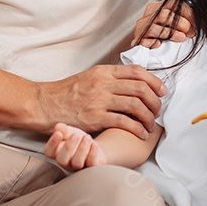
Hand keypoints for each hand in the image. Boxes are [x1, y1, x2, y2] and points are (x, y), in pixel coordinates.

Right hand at [36, 64, 165, 137]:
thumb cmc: (66, 93)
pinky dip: (137, 128)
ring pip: (136, 105)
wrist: (44, 104)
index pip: (137, 71)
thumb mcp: (89, 77)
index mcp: (104, 71)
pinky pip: (124, 122)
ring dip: (148, 116)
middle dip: (155, 101)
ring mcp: (99, 100)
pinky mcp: (95, 117)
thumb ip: (110, 78)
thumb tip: (133, 83)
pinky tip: (140, 133)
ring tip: (150, 124)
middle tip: (158, 110)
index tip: (162, 91)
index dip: (154, 81)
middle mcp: (104, 83)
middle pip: (140, 88)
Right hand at [44, 122, 107, 170]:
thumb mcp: (70, 132)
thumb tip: (58, 126)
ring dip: (82, 149)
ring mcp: (78, 166)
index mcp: (57, 153)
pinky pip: (91, 163)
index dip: (52, 143)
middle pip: (62, 160)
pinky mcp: (91, 167)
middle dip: (68, 147)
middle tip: (75, 135)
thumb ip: (64, 130)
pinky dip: (93, 153)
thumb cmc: (78, 140)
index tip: (58, 133)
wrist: (93, 147)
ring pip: (77, 163)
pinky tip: (94, 144)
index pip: (49, 152)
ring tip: (87, 137)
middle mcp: (66, 162)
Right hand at [131, 0, 195, 48]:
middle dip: (180, 23)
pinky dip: (152, 42)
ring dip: (170, 33)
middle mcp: (149, 15)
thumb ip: (183, 18)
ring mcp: (142, 27)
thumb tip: (198, 21)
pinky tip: (159, 44)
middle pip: (164, 14)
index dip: (187, 13)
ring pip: (155, 26)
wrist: (145, 46)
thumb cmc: (163, 33)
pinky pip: (145, 40)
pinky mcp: (138, 40)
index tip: (196, 22)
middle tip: (190, 32)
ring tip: (181, 38)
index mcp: (158, 7)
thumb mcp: (174, 23)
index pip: (173, 3)